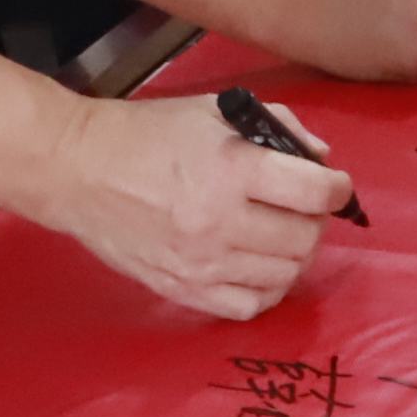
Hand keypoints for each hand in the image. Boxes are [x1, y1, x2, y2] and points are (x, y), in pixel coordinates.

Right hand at [43, 93, 344, 318]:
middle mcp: (220, 221)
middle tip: (301, 208)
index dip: (337, 188)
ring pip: (284, 276)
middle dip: (315, 221)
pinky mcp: (182, 289)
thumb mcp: (215, 110)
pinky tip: (257, 267)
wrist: (79, 170)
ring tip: (278, 235)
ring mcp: (200, 263)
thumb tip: (322, 161)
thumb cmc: (148, 133)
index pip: (315, 193)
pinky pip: (248, 306)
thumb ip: (277, 127)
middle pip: (305, 239)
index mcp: (231, 169)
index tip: (334, 186)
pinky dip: (265, 289)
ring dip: (293, 255)